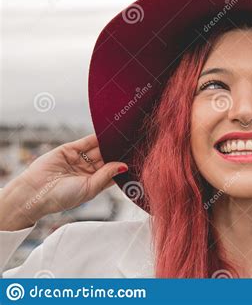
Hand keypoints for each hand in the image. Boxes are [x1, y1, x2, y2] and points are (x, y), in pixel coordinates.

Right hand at [0, 134, 127, 229]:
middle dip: (118, 152)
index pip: (113, 171)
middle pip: (107, 158)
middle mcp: (88, 171)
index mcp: (94, 183)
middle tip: (134, 144)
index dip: (123, 165)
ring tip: (124, 137)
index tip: (137, 158)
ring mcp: (79, 159)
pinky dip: (97, 137)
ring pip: (99, 149)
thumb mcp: (89, 188)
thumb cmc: (62, 197)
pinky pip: (86, 142)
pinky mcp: (69, 149)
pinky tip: (109, 133)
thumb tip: (124, 166)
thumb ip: (106, 175)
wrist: (35, 192)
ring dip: (110, 144)